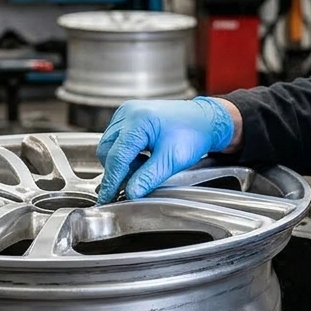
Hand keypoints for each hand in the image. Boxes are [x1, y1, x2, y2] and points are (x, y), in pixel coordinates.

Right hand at [96, 98, 236, 203]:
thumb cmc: (193, 134)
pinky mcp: (128, 116)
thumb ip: (148, 178)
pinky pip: (116, 139)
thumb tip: (131, 192)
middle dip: (118, 170)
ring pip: (110, 145)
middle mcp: (128, 113)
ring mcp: (127, 113)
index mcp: (138, 121)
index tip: (107, 197)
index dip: (111, 180)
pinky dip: (126, 153)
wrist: (204, 120)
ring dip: (122, 162)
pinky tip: (142, 157)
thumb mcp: (171, 160)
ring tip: (145, 166)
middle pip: (107, 150)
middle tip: (136, 180)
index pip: (116, 157)